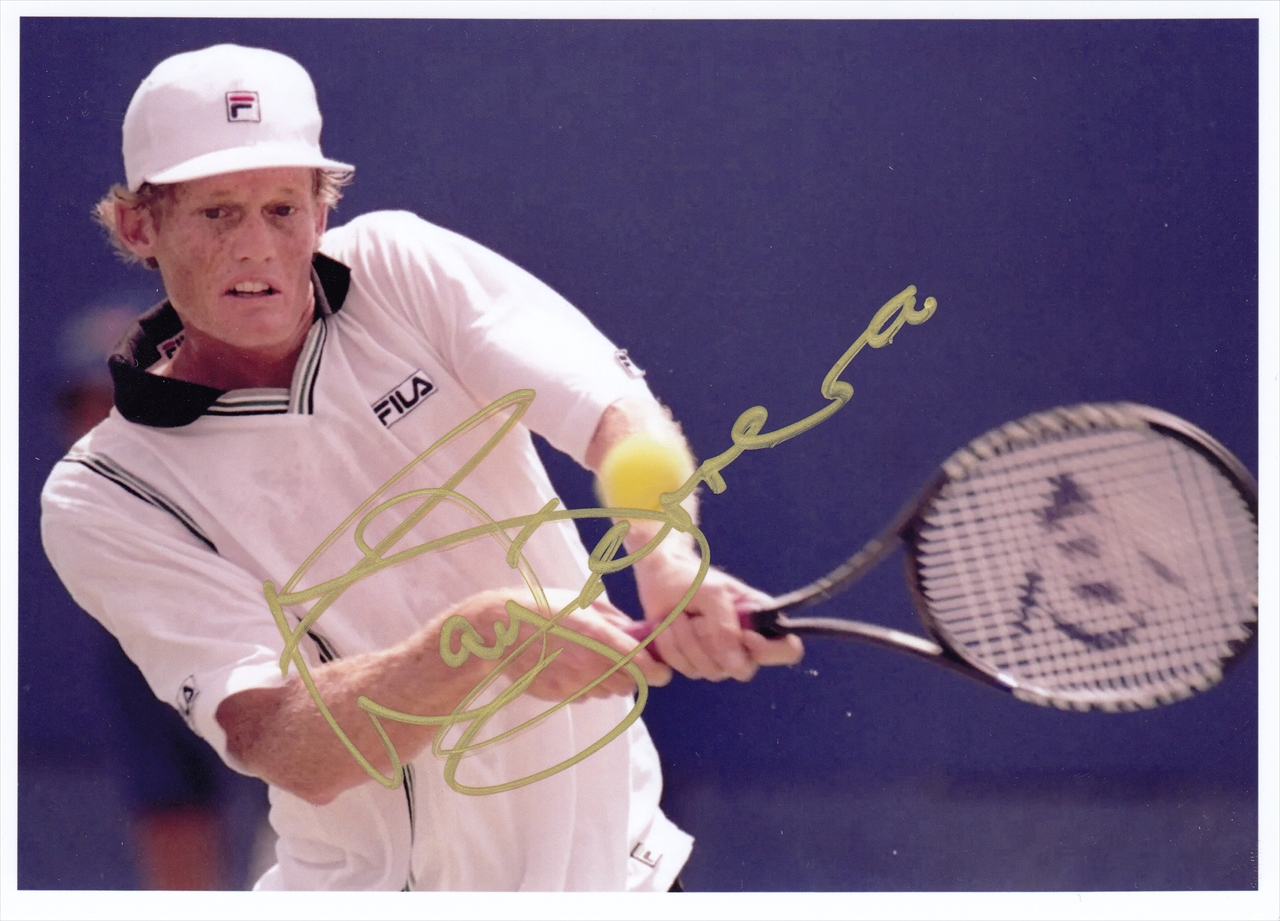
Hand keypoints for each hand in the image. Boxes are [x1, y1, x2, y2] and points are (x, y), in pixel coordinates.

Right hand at [450, 588, 672, 700]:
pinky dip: (588, 686)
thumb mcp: (581, 602)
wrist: (497, 632)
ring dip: (611, 681)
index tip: (662, 671)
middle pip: (629, 684)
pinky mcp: (558, 696)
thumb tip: (638, 632)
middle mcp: (586, 664)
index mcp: (595, 635)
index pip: (639, 663)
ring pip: (608, 692)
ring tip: (595, 660)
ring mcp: (571, 683)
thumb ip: (614, 619)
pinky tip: (574, 668)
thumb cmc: (541, 608)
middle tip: (628, 661)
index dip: (656, 671)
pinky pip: (585, 696)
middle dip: (634, 675)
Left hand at [632, 539, 803, 680]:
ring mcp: (719, 656)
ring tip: (679, 614)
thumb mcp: (712, 594)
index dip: (769, 650)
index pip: (788, 650)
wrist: (660, 576)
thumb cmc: (692, 578)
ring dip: (686, 641)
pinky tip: (668, 626)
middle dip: (712, 642)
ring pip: (709, 670)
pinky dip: (672, 647)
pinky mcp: (694, 662)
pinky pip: (686, 670)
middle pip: (743, 670)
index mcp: (761, 621)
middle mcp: (744, 644)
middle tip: (696, 615)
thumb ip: (725, 628)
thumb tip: (735, 667)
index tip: (744, 635)